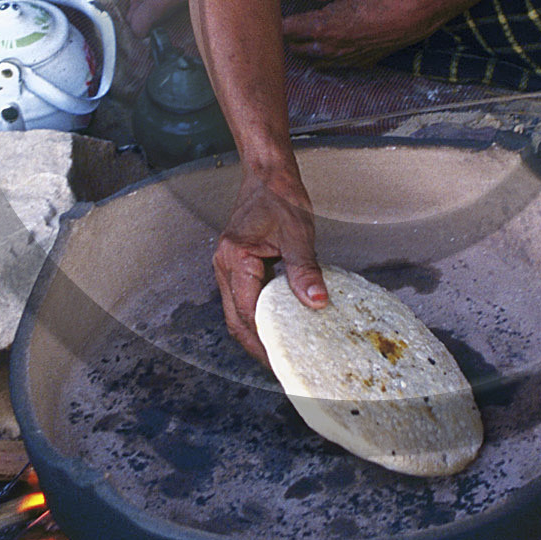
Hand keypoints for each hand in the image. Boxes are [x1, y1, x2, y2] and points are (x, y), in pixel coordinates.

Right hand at [214, 164, 327, 360]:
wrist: (268, 175)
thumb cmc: (281, 197)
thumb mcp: (298, 234)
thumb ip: (305, 270)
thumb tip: (316, 302)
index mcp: (235, 258)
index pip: (248, 311)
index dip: (264, 339)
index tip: (283, 357)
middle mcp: (224, 265)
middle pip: (235, 319)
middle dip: (256, 346)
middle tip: (281, 365)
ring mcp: (226, 266)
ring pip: (235, 312)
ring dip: (254, 334)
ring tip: (279, 352)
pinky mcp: (235, 266)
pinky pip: (241, 300)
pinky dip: (256, 317)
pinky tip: (276, 325)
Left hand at [282, 0, 433, 66]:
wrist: (406, 18)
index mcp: (319, 27)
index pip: (285, 30)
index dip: (277, 22)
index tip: (277, 13)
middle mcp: (326, 48)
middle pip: (294, 49)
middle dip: (288, 37)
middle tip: (290, 23)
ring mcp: (340, 59)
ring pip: (310, 61)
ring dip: (304, 50)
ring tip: (305, 36)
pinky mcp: (354, 64)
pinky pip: (330, 65)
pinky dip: (322, 57)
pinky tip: (327, 45)